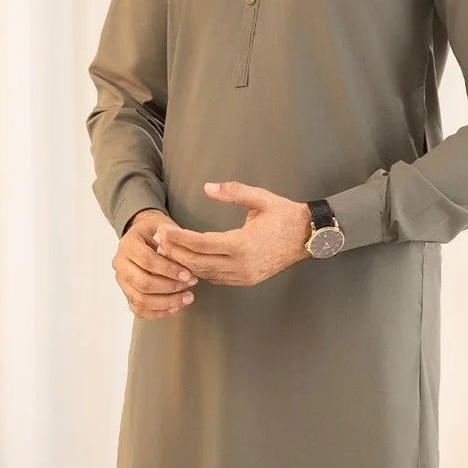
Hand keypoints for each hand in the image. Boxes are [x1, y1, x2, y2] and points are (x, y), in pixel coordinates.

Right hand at [112, 208, 198, 318]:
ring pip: (140, 299)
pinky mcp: (126, 292)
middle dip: (170, 287)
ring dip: (166, 302)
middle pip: (143, 283)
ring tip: (187, 298)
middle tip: (190, 285)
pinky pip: (138, 309)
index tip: (188, 275)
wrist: (145, 235)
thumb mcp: (166, 228)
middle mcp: (120, 262)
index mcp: (128, 244)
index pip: (148, 261)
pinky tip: (174, 307)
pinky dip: (157, 312)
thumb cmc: (158, 232)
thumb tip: (182, 259)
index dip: (169, 270)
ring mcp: (122, 280)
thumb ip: (172, 242)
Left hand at [152, 182, 312, 285]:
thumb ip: (233, 191)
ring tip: (168, 251)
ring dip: (185, 263)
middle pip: (198, 262)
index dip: (178, 239)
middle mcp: (241, 264)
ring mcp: (244, 275)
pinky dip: (201, 270)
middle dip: (176, 252)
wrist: (309, 236)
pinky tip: (189, 261)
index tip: (162, 232)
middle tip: (158, 242)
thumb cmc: (285, 215)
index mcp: (242, 244)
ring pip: (206, 273)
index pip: (200, 243)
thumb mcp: (260, 198)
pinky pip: (217, 278)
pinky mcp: (247, 279)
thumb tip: (208, 187)